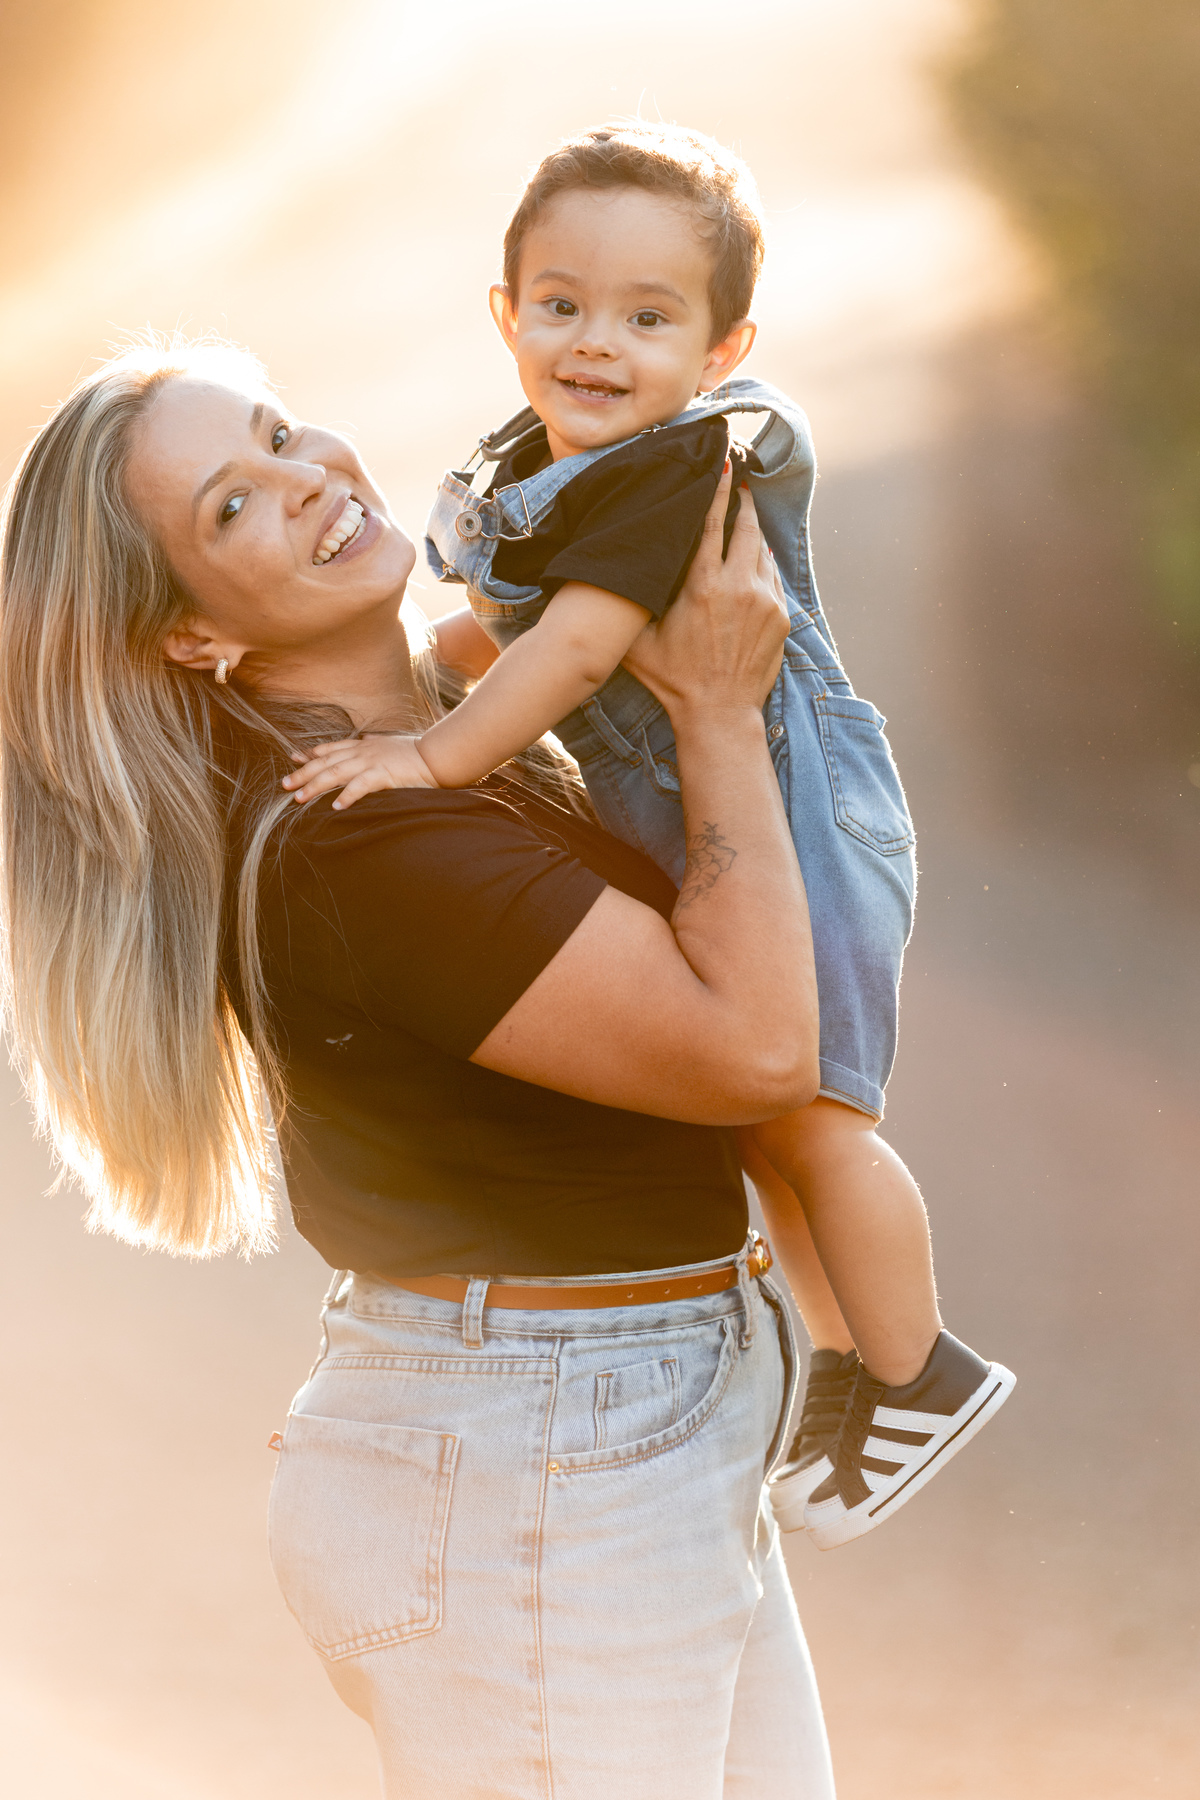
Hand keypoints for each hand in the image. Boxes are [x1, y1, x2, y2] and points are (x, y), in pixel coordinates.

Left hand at [282, 734, 439, 809]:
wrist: (437, 754)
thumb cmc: (417, 750)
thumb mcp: (391, 741)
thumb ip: (375, 741)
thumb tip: (367, 738)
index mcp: (364, 745)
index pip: (331, 748)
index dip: (310, 754)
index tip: (293, 759)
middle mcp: (363, 751)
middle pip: (325, 762)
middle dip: (303, 773)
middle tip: (284, 784)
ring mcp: (371, 762)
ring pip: (335, 773)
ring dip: (315, 786)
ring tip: (299, 798)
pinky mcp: (383, 775)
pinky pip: (360, 786)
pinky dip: (347, 796)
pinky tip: (335, 807)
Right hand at [621, 461, 787, 717]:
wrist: (718, 714)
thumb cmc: (673, 679)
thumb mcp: (639, 641)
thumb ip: (633, 603)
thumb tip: (614, 574)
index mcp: (701, 586)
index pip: (712, 524)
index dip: (718, 491)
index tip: (724, 465)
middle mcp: (738, 587)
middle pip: (746, 528)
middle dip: (744, 501)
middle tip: (742, 481)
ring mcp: (764, 601)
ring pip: (762, 551)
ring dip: (754, 532)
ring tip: (746, 517)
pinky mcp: (781, 616)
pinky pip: (773, 577)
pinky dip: (763, 564)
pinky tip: (755, 559)